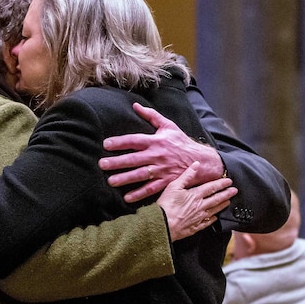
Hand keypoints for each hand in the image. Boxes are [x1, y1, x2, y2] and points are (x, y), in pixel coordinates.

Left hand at [99, 103, 224, 202]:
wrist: (202, 160)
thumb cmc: (182, 142)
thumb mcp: (169, 126)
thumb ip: (151, 115)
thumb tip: (135, 106)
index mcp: (156, 141)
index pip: (134, 141)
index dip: (120, 142)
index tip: (106, 144)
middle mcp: (157, 156)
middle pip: (134, 159)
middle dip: (117, 162)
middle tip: (102, 164)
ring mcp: (161, 170)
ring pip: (140, 175)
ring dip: (125, 179)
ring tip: (111, 181)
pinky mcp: (166, 182)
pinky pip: (151, 189)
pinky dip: (139, 194)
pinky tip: (127, 198)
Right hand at [158, 162, 236, 240]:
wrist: (163, 224)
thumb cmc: (166, 205)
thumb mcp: (174, 186)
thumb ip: (186, 176)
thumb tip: (196, 165)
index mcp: (195, 195)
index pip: (212, 187)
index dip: (221, 183)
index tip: (229, 181)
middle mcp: (200, 206)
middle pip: (216, 199)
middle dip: (226, 194)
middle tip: (234, 191)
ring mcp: (199, 217)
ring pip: (214, 210)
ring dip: (222, 205)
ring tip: (228, 202)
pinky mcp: (195, 227)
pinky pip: (207, 222)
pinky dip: (213, 219)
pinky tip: (215, 218)